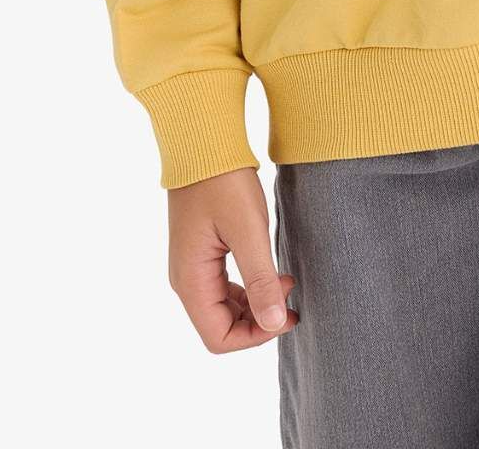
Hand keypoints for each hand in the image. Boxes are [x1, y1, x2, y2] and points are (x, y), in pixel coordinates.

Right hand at [167, 166, 298, 351]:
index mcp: (191, 280)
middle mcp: (186, 280)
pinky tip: (272, 272)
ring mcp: (192, 266)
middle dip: (258, 321)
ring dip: (256, 305)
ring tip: (286, 282)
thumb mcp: (249, 230)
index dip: (255, 337)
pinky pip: (224, 287)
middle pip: (220, 326)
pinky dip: (249, 288)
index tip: (286, 314)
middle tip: (291, 298)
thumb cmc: (225, 182)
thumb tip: (274, 324)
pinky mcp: (202, 253)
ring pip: (224, 308)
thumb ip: (260, 279)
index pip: (218, 337)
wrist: (204, 142)